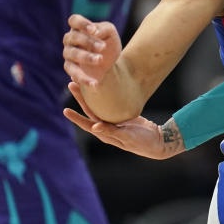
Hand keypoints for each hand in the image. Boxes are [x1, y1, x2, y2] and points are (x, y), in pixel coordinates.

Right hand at [63, 14, 121, 86]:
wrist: (112, 62)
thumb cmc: (109, 43)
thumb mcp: (111, 33)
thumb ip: (103, 28)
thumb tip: (94, 31)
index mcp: (79, 28)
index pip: (74, 20)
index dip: (82, 24)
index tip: (94, 30)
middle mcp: (70, 40)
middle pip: (73, 37)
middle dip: (89, 42)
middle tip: (103, 47)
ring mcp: (68, 54)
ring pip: (72, 54)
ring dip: (86, 57)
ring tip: (100, 60)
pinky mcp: (70, 68)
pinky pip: (73, 73)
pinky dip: (84, 78)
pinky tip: (95, 83)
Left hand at [63, 82, 184, 158]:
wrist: (158, 141)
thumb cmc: (143, 142)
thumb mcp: (127, 137)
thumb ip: (111, 132)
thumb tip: (94, 127)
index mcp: (105, 134)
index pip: (87, 124)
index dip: (76, 117)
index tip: (65, 110)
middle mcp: (107, 127)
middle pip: (90, 111)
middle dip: (81, 98)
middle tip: (72, 84)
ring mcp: (115, 121)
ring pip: (99, 106)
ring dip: (91, 95)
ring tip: (85, 82)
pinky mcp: (123, 116)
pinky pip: (111, 105)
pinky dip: (105, 96)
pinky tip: (104, 87)